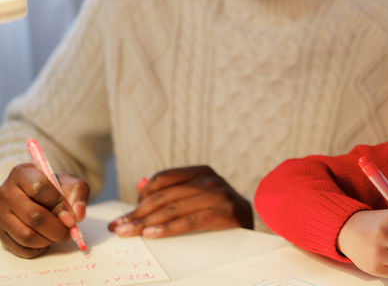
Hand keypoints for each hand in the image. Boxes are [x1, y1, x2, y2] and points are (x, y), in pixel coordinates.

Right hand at [0, 163, 88, 257]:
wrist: (37, 195)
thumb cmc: (53, 188)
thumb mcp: (69, 182)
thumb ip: (78, 194)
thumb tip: (78, 215)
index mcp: (22, 174)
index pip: (39, 188)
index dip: (59, 205)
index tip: (71, 218)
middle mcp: (6, 193)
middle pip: (33, 216)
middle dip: (57, 228)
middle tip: (69, 232)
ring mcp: (0, 215)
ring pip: (26, 235)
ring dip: (48, 240)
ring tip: (57, 235)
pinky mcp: (0, 233)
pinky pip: (21, 249)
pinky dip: (38, 249)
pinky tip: (46, 240)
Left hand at [107, 166, 251, 238]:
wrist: (252, 221)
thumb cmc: (219, 210)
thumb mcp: (197, 195)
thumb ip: (172, 191)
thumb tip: (139, 186)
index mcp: (201, 171)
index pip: (163, 179)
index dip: (141, 196)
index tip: (125, 214)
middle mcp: (210, 179)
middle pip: (164, 196)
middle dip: (137, 214)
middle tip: (118, 227)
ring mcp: (219, 194)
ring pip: (173, 209)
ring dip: (146, 223)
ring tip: (128, 233)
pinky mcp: (225, 212)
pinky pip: (190, 222)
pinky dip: (168, 228)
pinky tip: (152, 234)